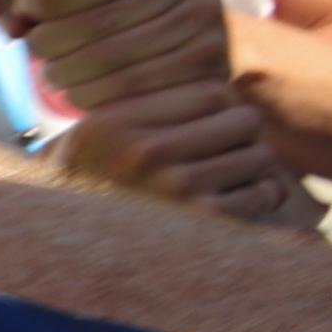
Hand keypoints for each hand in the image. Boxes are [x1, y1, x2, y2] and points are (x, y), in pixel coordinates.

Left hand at [4, 0, 237, 112]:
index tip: (23, 8)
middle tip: (32, 50)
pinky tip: (77, 95)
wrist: (187, 34)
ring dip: (73, 71)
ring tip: (49, 74)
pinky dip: (101, 94)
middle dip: (58, 38)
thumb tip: (12, 21)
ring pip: (123, 56)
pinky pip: (143, 85)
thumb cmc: (124, 0)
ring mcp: (212, 21)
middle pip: (112, 19)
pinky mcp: (213, 63)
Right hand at [49, 75, 308, 222]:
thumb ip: (151, 101)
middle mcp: (148, 151)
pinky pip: (260, 195)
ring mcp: (176, 188)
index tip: (214, 119)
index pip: (213, 92)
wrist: (70, 245)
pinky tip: (242, 198)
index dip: (224, 104)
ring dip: (254, 167)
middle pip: (244, 120)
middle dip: (243, 133)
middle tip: (228, 147)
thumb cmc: (94, 181)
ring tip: (231, 174)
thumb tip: (222, 87)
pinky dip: (261, 196)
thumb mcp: (103, 128)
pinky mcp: (201, 224)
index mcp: (122, 121)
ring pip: (259, 157)